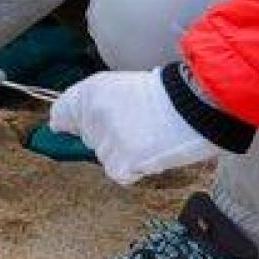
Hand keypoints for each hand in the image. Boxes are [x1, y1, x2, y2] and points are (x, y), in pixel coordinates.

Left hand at [49, 70, 218, 184]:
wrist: (197, 105)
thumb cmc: (167, 95)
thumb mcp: (121, 85)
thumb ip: (92, 102)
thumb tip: (62, 125)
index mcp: (90, 91)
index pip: (61, 114)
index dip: (68, 123)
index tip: (70, 127)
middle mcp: (92, 113)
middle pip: (87, 138)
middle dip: (106, 136)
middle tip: (136, 125)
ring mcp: (105, 138)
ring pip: (104, 156)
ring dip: (122, 153)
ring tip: (149, 136)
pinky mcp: (121, 160)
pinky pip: (118, 172)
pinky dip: (133, 169)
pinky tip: (150, 152)